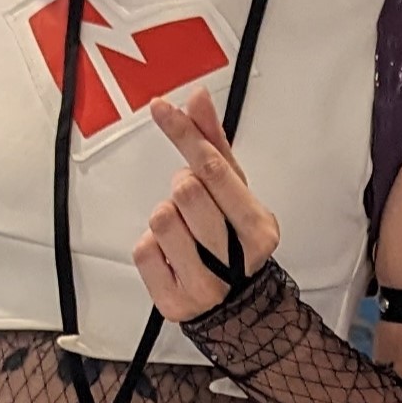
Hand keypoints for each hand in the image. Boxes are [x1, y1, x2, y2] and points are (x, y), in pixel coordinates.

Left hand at [133, 91, 282, 321]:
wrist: (238, 305)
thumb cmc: (234, 236)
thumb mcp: (235, 190)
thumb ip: (214, 143)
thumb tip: (197, 97)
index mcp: (258, 227)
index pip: (214, 169)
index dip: (184, 134)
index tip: (161, 108)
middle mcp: (235, 259)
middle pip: (185, 191)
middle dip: (183, 188)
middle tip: (194, 204)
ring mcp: (205, 285)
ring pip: (161, 219)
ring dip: (166, 217)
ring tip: (184, 231)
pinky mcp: (174, 303)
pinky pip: (143, 250)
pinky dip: (152, 246)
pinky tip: (172, 255)